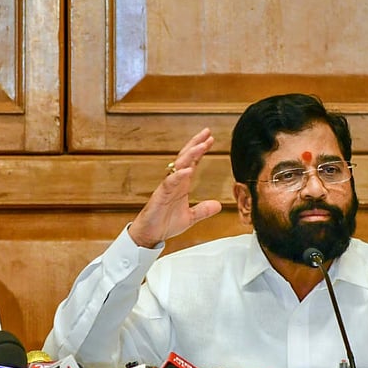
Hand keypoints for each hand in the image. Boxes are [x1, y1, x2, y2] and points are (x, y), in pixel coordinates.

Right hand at [128, 128, 222, 247]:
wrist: (150, 235)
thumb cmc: (165, 224)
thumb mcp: (190, 217)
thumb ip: (203, 210)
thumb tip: (218, 205)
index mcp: (181, 185)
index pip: (192, 163)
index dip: (200, 151)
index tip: (210, 139)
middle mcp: (174, 182)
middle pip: (185, 158)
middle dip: (195, 144)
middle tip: (206, 133)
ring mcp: (167, 187)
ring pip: (178, 166)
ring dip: (190, 155)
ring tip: (201, 146)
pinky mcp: (160, 195)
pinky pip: (170, 182)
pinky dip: (179, 175)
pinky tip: (188, 169)